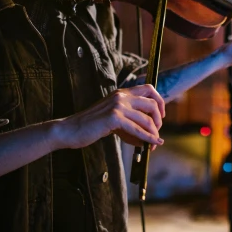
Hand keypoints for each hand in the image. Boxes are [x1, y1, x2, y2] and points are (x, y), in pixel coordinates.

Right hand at [50, 85, 165, 149]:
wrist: (70, 129)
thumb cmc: (91, 125)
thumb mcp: (112, 115)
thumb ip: (128, 117)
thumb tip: (148, 130)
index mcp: (121, 93)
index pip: (149, 89)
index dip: (160, 101)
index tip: (161, 116)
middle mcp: (121, 96)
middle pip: (152, 103)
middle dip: (158, 120)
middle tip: (157, 132)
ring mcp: (117, 106)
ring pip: (146, 118)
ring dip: (153, 133)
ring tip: (154, 143)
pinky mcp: (114, 118)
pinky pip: (137, 129)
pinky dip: (147, 137)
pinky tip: (152, 143)